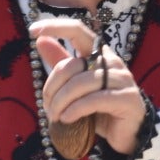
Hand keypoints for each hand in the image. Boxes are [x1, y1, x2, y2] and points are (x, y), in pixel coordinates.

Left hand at [30, 17, 148, 154]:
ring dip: (62, 102)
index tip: (32, 31)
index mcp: (99, 54)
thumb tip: (40, 40)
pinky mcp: (127, 98)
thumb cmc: (99, 108)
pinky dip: (75, 110)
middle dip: (52, 88)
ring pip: (81, 83)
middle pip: (72, 65)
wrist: (125, 133)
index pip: (79, 31)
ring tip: (56, 116)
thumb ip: (61, 63)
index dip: (57, 27)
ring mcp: (122, 79)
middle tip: (47, 108)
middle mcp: (112, 62)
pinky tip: (67, 119)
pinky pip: (94, 100)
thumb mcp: (76, 86)